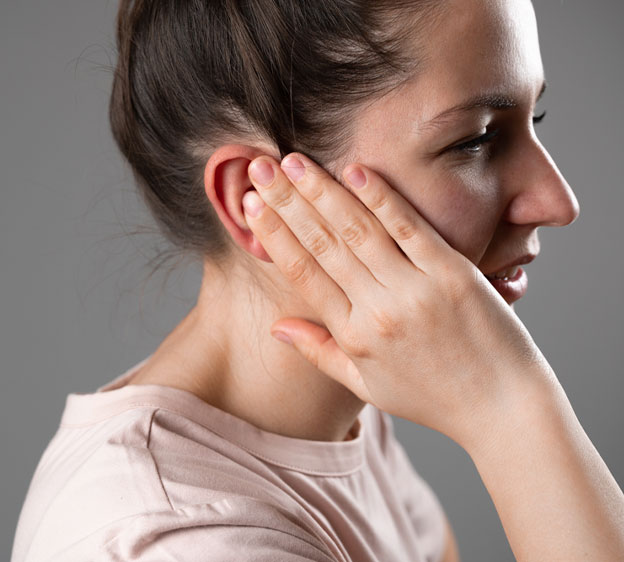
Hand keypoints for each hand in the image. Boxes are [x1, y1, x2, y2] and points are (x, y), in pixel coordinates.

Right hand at [242, 153, 555, 451]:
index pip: (303, 274)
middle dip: (288, 201)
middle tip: (262, 167)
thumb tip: (276, 326)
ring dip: (323, 191)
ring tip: (295, 161)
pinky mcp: (453, 273)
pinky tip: (356, 170)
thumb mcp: (367, 385)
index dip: (274, 235)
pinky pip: (409, 227)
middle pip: (323, 244)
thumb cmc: (432, 397)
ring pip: (359, 230)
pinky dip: (382, 197)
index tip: (252, 205)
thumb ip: (319, 351)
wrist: (502, 407)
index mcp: (354, 337)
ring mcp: (416, 290)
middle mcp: (379, 311)